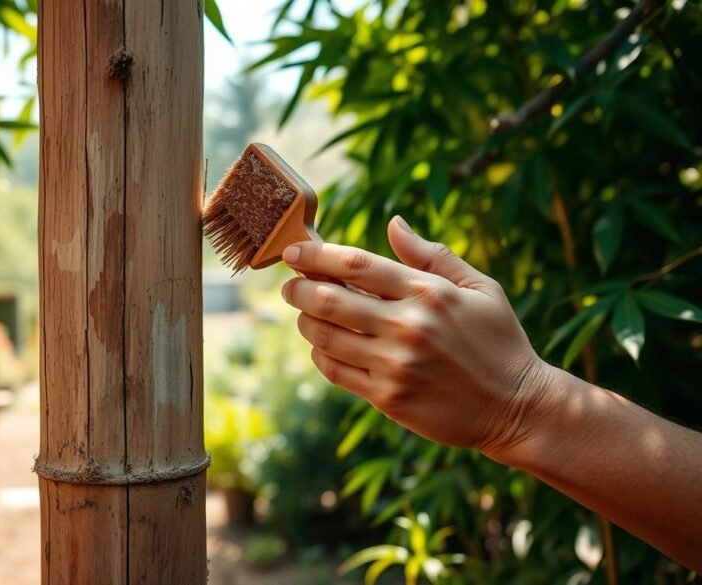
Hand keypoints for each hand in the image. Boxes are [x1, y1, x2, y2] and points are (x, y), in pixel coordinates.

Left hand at [280, 216, 551, 456]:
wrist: (518, 407)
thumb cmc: (499, 342)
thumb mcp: (480, 288)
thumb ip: (432, 255)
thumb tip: (393, 223)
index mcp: (428, 292)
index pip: (355, 264)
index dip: (315, 255)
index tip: (293, 252)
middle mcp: (407, 326)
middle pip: (328, 299)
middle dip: (298, 289)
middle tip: (290, 287)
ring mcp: (395, 364)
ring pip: (325, 337)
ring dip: (306, 322)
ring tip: (307, 315)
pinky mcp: (388, 397)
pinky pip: (335, 371)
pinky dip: (321, 355)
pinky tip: (325, 347)